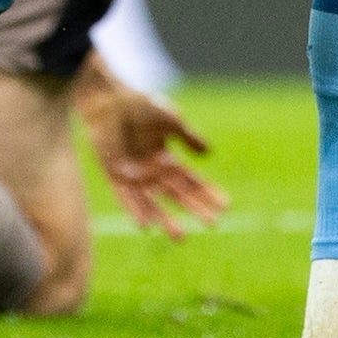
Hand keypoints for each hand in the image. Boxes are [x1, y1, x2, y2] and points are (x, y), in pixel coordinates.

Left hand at [74, 64, 228, 238]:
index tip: (226, 206)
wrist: (111, 99)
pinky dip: (136, 211)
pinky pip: (127, 199)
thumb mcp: (171, 120)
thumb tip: (209, 154)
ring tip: (182, 238)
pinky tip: (147, 226)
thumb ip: (189, 137)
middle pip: (177, 195)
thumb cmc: (140, 106)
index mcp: (166, 159)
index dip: (209, 193)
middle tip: (214, 225)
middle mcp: (152, 171)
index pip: (192, 180)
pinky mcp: (115, 176)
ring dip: (167, 220)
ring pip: (154, 204)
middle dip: (195, 210)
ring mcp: (134, 176)